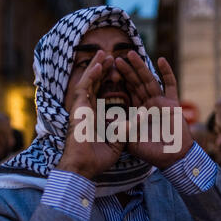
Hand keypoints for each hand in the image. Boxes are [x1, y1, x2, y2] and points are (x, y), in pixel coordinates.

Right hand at [58, 50, 125, 178]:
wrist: (85, 166)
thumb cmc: (99, 158)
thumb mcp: (120, 140)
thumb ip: (130, 126)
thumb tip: (142, 113)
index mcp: (97, 117)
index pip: (105, 94)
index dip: (112, 83)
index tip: (121, 73)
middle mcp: (88, 110)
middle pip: (96, 85)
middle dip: (104, 70)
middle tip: (111, 58)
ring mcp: (82, 108)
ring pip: (89, 82)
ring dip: (96, 67)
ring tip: (104, 54)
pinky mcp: (78, 109)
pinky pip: (84, 88)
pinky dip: (91, 76)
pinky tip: (99, 66)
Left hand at [115, 51, 193, 169]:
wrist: (173, 159)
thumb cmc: (152, 153)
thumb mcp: (130, 141)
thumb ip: (120, 130)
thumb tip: (107, 120)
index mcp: (138, 112)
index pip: (127, 93)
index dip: (118, 82)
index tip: (109, 70)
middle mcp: (149, 105)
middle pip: (136, 84)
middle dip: (126, 71)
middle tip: (116, 59)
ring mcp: (161, 103)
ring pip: (149, 81)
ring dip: (140, 67)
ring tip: (131, 54)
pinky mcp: (173, 104)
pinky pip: (170, 85)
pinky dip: (167, 73)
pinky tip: (160, 60)